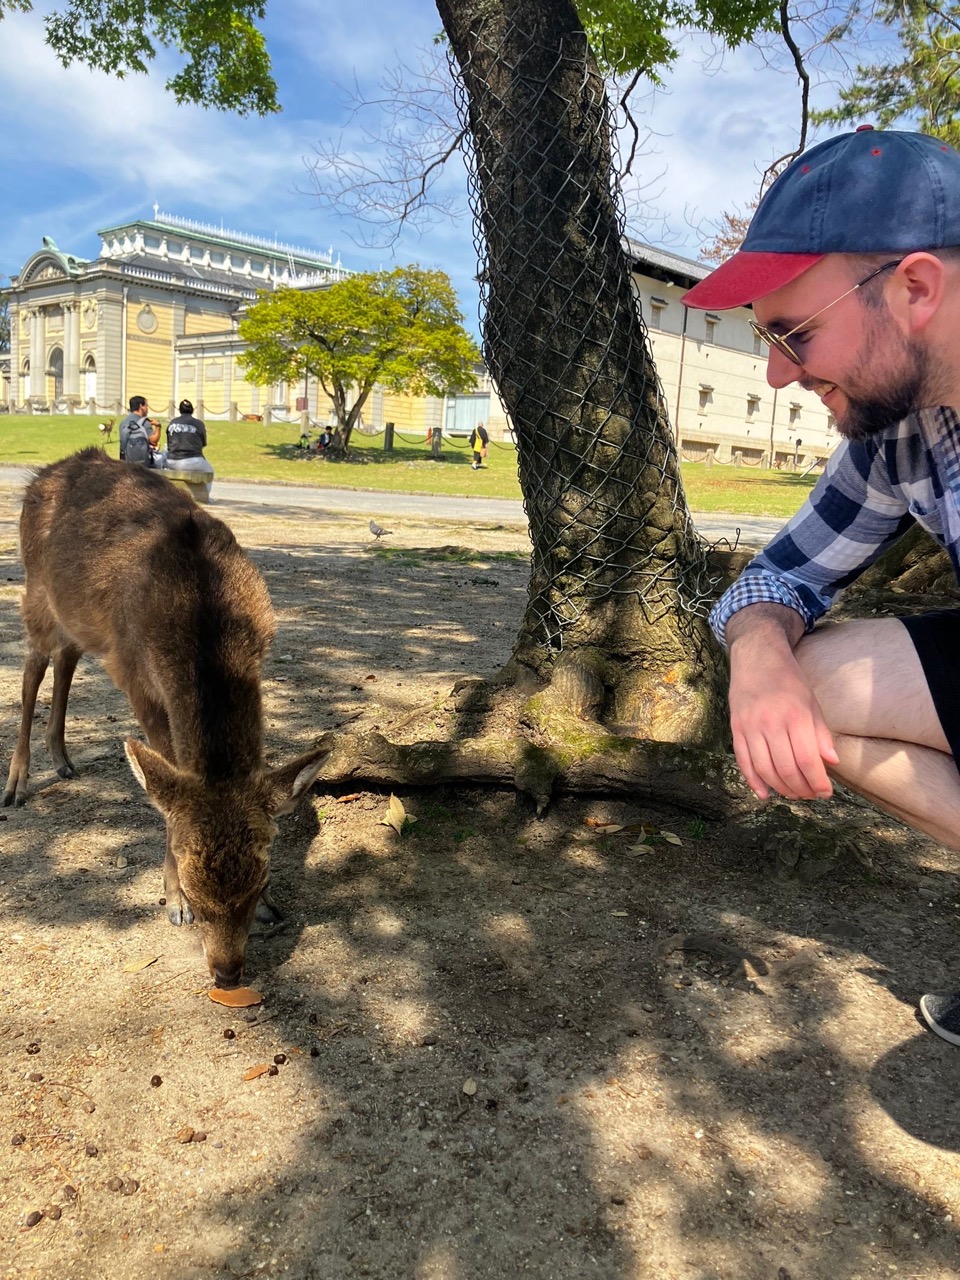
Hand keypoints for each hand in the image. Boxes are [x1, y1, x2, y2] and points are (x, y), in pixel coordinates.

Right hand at [727, 615, 838, 801]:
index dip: (818, 782)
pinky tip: (764, 794)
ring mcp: (751, 727)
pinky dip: (753, 782)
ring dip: (780, 788)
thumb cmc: (789, 681)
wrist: (757, 658)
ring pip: (765, 769)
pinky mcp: (736, 729)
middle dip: (801, 789)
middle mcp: (771, 723)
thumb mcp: (812, 703)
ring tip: (793, 794)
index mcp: (796, 716)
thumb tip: (831, 762)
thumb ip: (820, 734)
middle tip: (810, 795)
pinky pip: (743, 761)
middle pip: (786, 769)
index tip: (825, 793)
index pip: (808, 760)